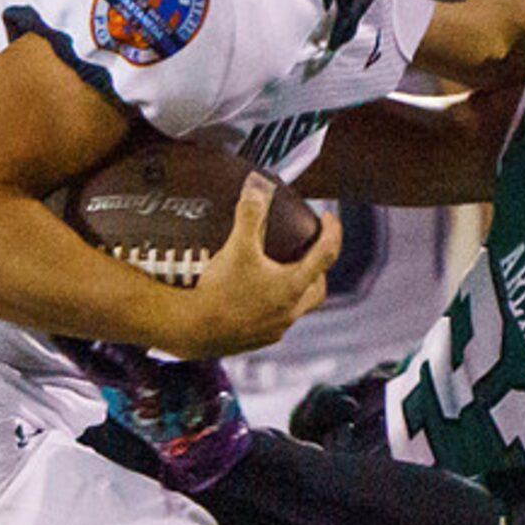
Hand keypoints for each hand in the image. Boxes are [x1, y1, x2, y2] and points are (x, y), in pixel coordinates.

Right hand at [161, 181, 340, 358]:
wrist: (193, 330)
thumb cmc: (218, 291)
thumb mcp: (236, 246)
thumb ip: (250, 213)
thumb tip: (258, 185)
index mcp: (293, 286)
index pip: (327, 254)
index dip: (332, 231)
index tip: (329, 218)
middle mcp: (290, 311)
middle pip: (318, 287)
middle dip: (318, 268)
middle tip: (307, 252)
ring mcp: (275, 328)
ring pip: (297, 307)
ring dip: (295, 289)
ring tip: (279, 274)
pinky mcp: (258, 340)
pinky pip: (275, 321)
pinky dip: (272, 306)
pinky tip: (254, 297)